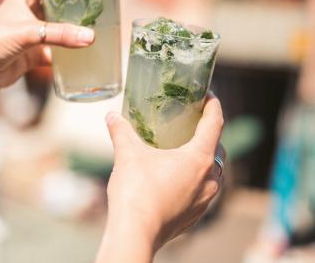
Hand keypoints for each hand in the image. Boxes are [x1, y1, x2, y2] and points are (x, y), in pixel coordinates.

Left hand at [0, 0, 95, 93]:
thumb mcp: (27, 32)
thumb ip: (59, 34)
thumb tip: (89, 37)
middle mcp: (27, 15)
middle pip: (56, 9)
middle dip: (74, 10)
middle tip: (98, 9)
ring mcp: (31, 37)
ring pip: (57, 33)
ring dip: (72, 34)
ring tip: (96, 30)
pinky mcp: (32, 56)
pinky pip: (54, 55)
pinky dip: (66, 57)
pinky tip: (82, 56)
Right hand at [97, 96, 224, 261]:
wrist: (135, 233)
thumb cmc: (136, 192)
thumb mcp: (127, 155)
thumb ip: (121, 131)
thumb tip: (111, 116)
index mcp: (198, 158)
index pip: (215, 124)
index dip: (213, 106)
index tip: (208, 96)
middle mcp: (209, 179)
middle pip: (217, 149)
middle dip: (208, 134)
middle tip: (191, 123)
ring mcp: (205, 200)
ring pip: (212, 172)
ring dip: (202, 159)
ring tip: (183, 151)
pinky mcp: (196, 215)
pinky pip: (203, 191)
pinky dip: (195, 179)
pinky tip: (175, 178)